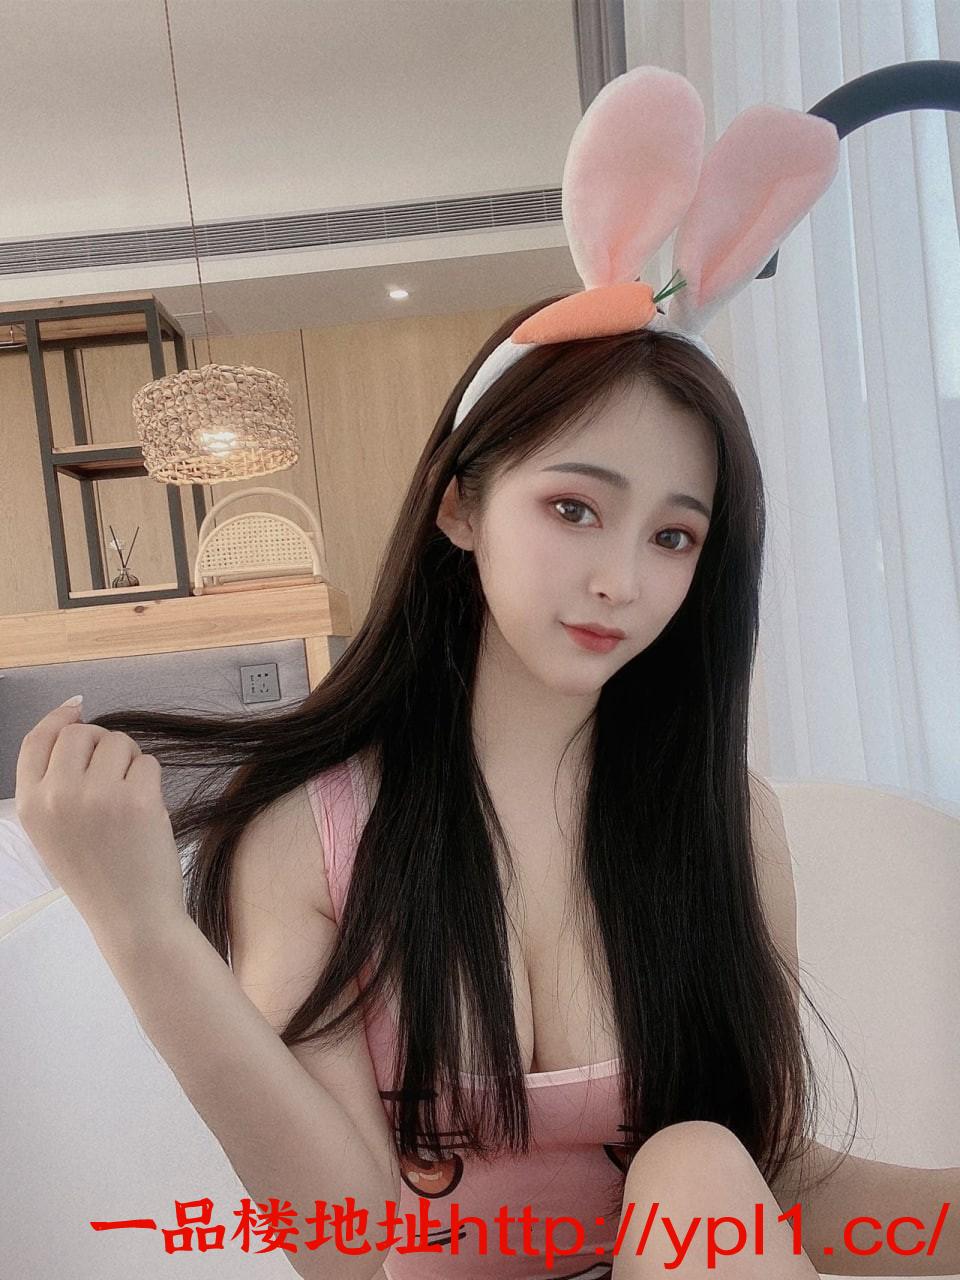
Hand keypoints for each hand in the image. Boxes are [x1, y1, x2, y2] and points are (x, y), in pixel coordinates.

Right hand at [14, 697, 186, 939]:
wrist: (131, 918)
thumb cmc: (96, 874)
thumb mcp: (53, 831)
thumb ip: (55, 784)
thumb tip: (75, 719)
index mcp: (30, 805)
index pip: (36, 740)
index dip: (58, 718)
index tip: (75, 707)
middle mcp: (58, 796)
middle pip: (81, 733)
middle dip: (103, 745)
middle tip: (114, 777)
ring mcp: (98, 796)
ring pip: (119, 741)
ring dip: (130, 761)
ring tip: (129, 798)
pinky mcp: (138, 800)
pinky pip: (148, 762)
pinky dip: (152, 780)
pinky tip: (146, 811)